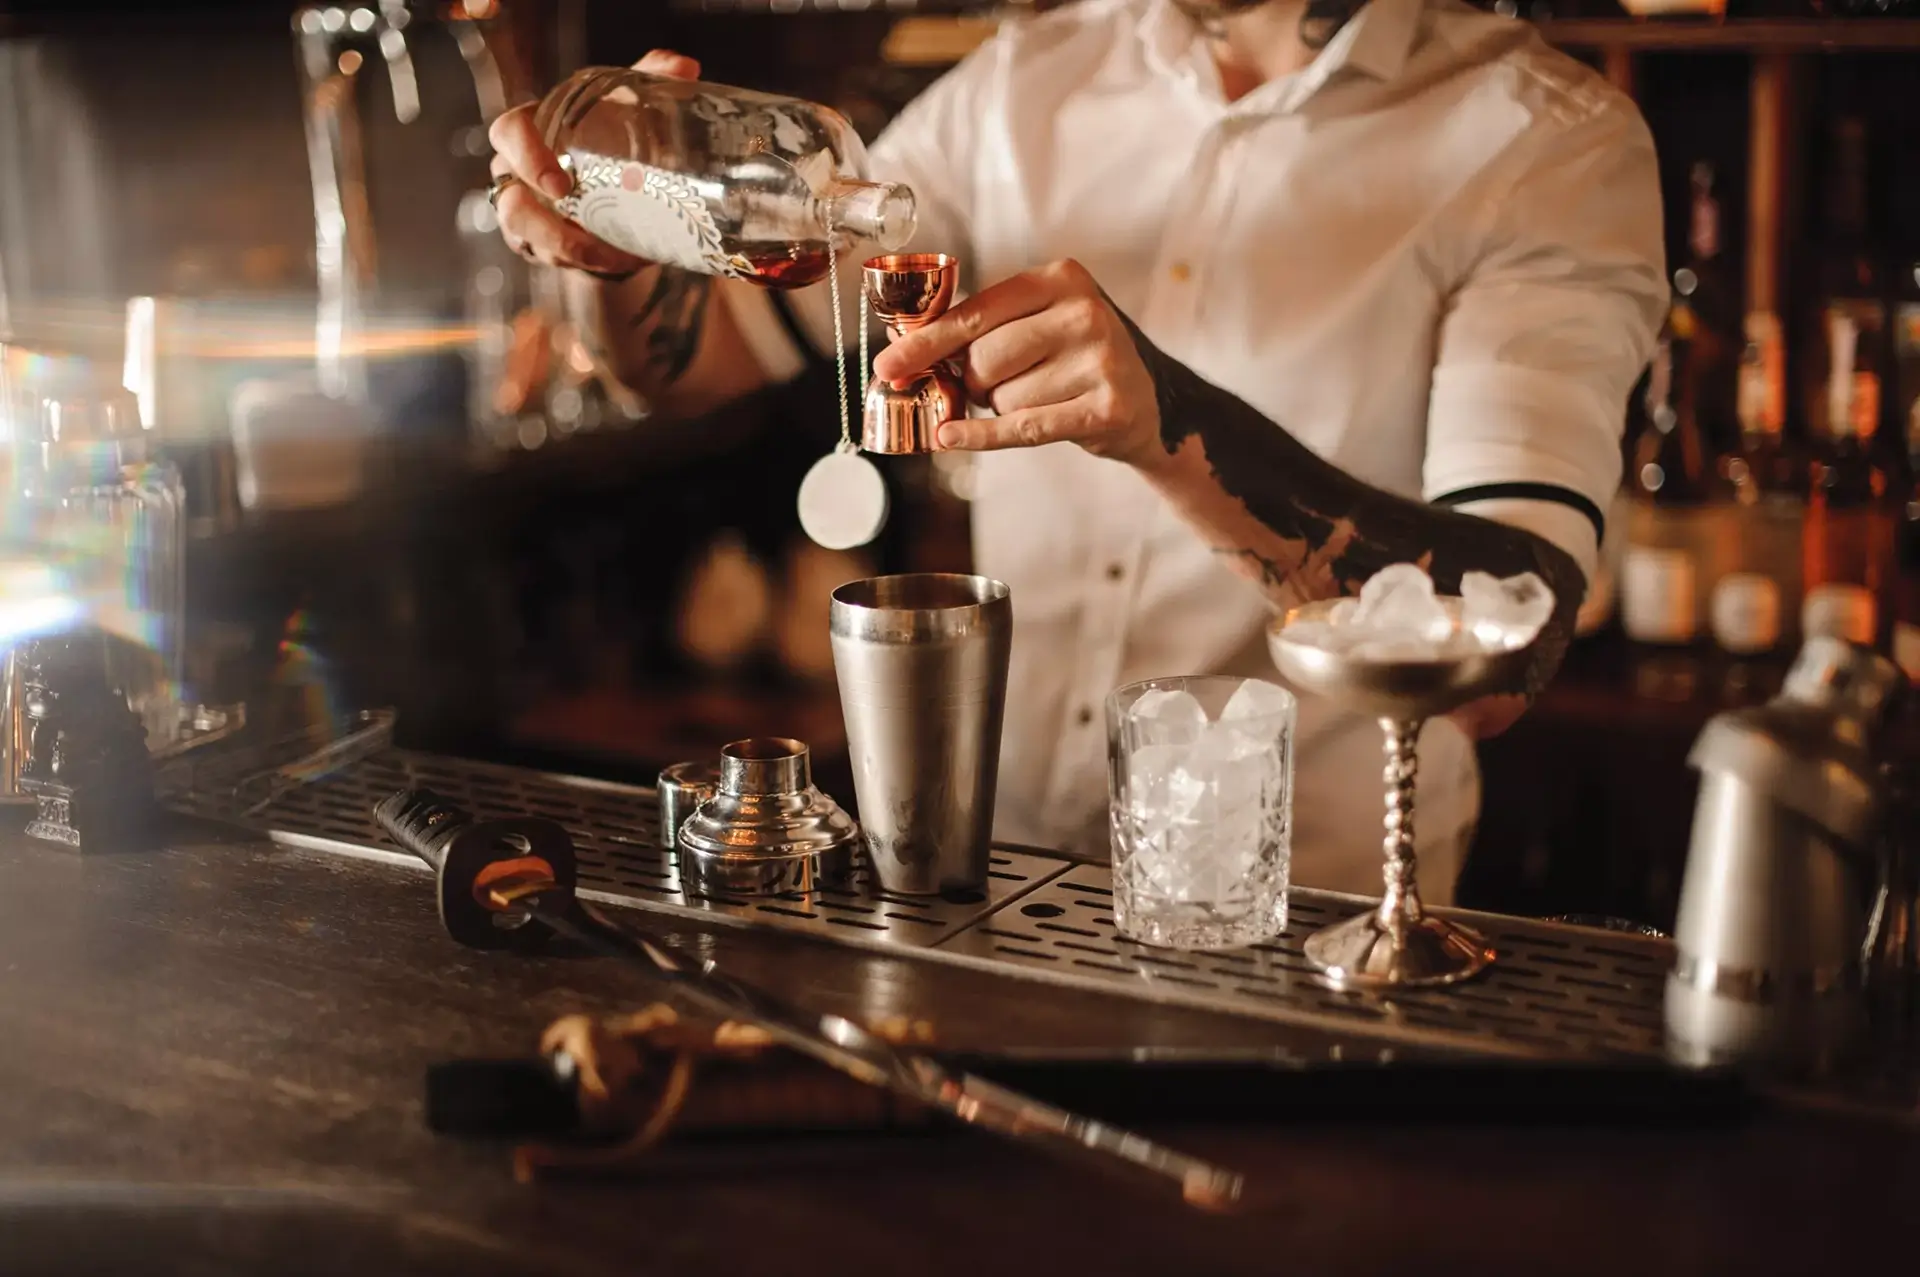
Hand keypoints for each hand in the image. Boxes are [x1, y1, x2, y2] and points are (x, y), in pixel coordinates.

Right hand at [486, 50, 701, 279]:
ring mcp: (527, 214)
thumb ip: (651, 79)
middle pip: (509, 202)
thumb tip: (684, 68)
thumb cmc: (608, 132)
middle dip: (543, 226)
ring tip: (616, 257)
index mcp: (533, 130)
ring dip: (572, 254)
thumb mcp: (626, 104)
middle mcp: (519, 174)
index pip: (508, 135)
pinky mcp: (543, 246)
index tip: (561, 185)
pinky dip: (590, 265)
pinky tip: (624, 262)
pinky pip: (553, 261)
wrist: (612, 179)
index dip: (525, 158)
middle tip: (585, 239)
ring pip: (528, 240)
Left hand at [868, 259, 1163, 466]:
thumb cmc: (1079, 357)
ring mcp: (1101, 361)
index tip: (888, 363)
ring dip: (1004, 408)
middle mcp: (1085, 312)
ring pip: (1004, 398)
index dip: (927, 342)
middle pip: (985, 359)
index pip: (975, 313)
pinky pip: (1023, 427)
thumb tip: (903, 349)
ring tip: (1041, 397)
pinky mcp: (1107, 408)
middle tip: (995, 386)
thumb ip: (984, 327)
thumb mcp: (1042, 322)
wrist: (1153, 400)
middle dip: (976, 382)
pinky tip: (951, 437)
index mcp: (1062, 278)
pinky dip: (982, 436)